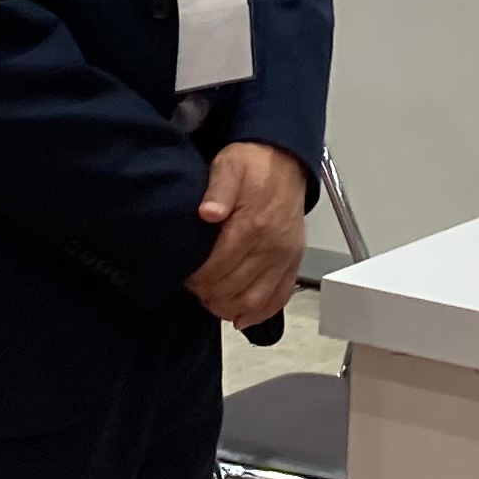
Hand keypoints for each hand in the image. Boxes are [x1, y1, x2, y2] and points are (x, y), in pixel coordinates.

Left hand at [188, 139, 308, 330]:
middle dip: (208, 294)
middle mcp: (272, 246)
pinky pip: (279, 297)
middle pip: (234, 288)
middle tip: (193, 288)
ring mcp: (285, 257)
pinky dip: (260, 313)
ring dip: (230, 308)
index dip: (197, 278)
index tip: (185, 275)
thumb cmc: (254, 164)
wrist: (285, 160)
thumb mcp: (229, 165)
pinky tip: (241, 317)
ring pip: (256, 300)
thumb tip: (208, 213)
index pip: (219, 267)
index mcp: (253, 225)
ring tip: (211, 301)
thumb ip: (218, 189)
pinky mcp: (293, 262)